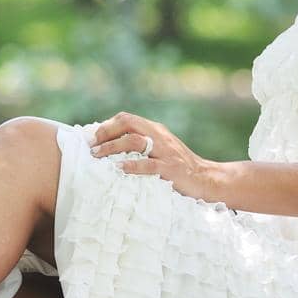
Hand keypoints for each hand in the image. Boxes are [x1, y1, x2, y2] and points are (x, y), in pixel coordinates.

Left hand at [89, 111, 221, 204]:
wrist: (206, 179)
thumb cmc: (177, 167)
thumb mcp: (159, 149)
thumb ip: (140, 145)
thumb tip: (107, 148)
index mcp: (155, 130)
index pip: (126, 119)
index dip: (106, 126)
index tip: (91, 139)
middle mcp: (159, 136)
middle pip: (128, 123)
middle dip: (106, 133)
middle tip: (92, 147)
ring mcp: (166, 151)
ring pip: (135, 141)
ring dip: (113, 147)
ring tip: (98, 157)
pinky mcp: (171, 169)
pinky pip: (149, 165)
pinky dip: (132, 166)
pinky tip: (119, 169)